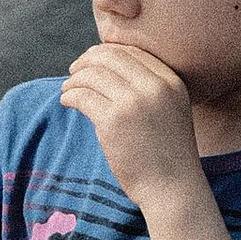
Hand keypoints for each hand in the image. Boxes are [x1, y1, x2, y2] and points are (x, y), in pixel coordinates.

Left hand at [59, 39, 205, 210]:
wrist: (173, 187)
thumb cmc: (168, 154)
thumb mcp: (172, 110)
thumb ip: (151, 89)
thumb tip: (111, 69)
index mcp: (172, 82)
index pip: (133, 52)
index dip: (107, 52)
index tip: (93, 60)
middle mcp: (155, 87)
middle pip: (111, 57)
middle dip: (87, 60)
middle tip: (74, 70)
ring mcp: (133, 103)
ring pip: (93, 75)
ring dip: (75, 79)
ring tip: (67, 89)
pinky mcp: (113, 121)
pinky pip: (82, 96)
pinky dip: (70, 96)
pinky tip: (67, 101)